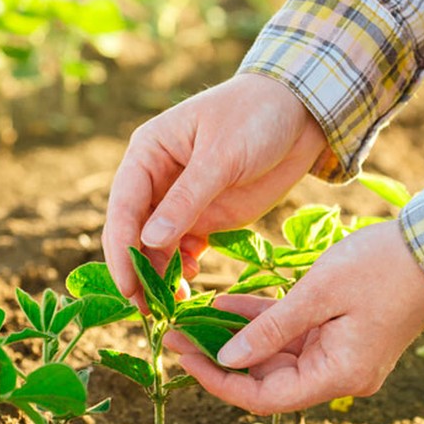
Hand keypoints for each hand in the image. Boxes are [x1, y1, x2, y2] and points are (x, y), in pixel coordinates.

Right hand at [104, 73, 327, 296]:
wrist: (302, 113)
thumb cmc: (256, 117)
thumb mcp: (222, 156)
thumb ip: (187, 199)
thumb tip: (148, 241)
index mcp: (148, 153)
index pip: (123, 206)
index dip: (121, 248)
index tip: (128, 285)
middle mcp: (156, 179)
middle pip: (133, 232)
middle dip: (137, 269)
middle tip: (145, 309)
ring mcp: (180, 201)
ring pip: (156, 247)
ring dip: (159, 276)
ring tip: (171, 305)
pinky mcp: (205, 217)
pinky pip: (183, 251)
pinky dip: (182, 270)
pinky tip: (191, 284)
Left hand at [168, 220, 423, 414]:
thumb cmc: (382, 266)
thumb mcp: (318, 293)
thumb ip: (270, 328)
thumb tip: (226, 357)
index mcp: (339, 375)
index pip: (266, 397)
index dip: (220, 383)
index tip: (183, 359)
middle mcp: (339, 374)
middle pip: (267, 378)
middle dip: (220, 357)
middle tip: (175, 334)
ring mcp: (340, 353)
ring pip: (276, 354)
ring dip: (237, 338)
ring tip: (190, 320)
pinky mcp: (340, 332)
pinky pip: (292, 333)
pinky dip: (261, 321)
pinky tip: (224, 305)